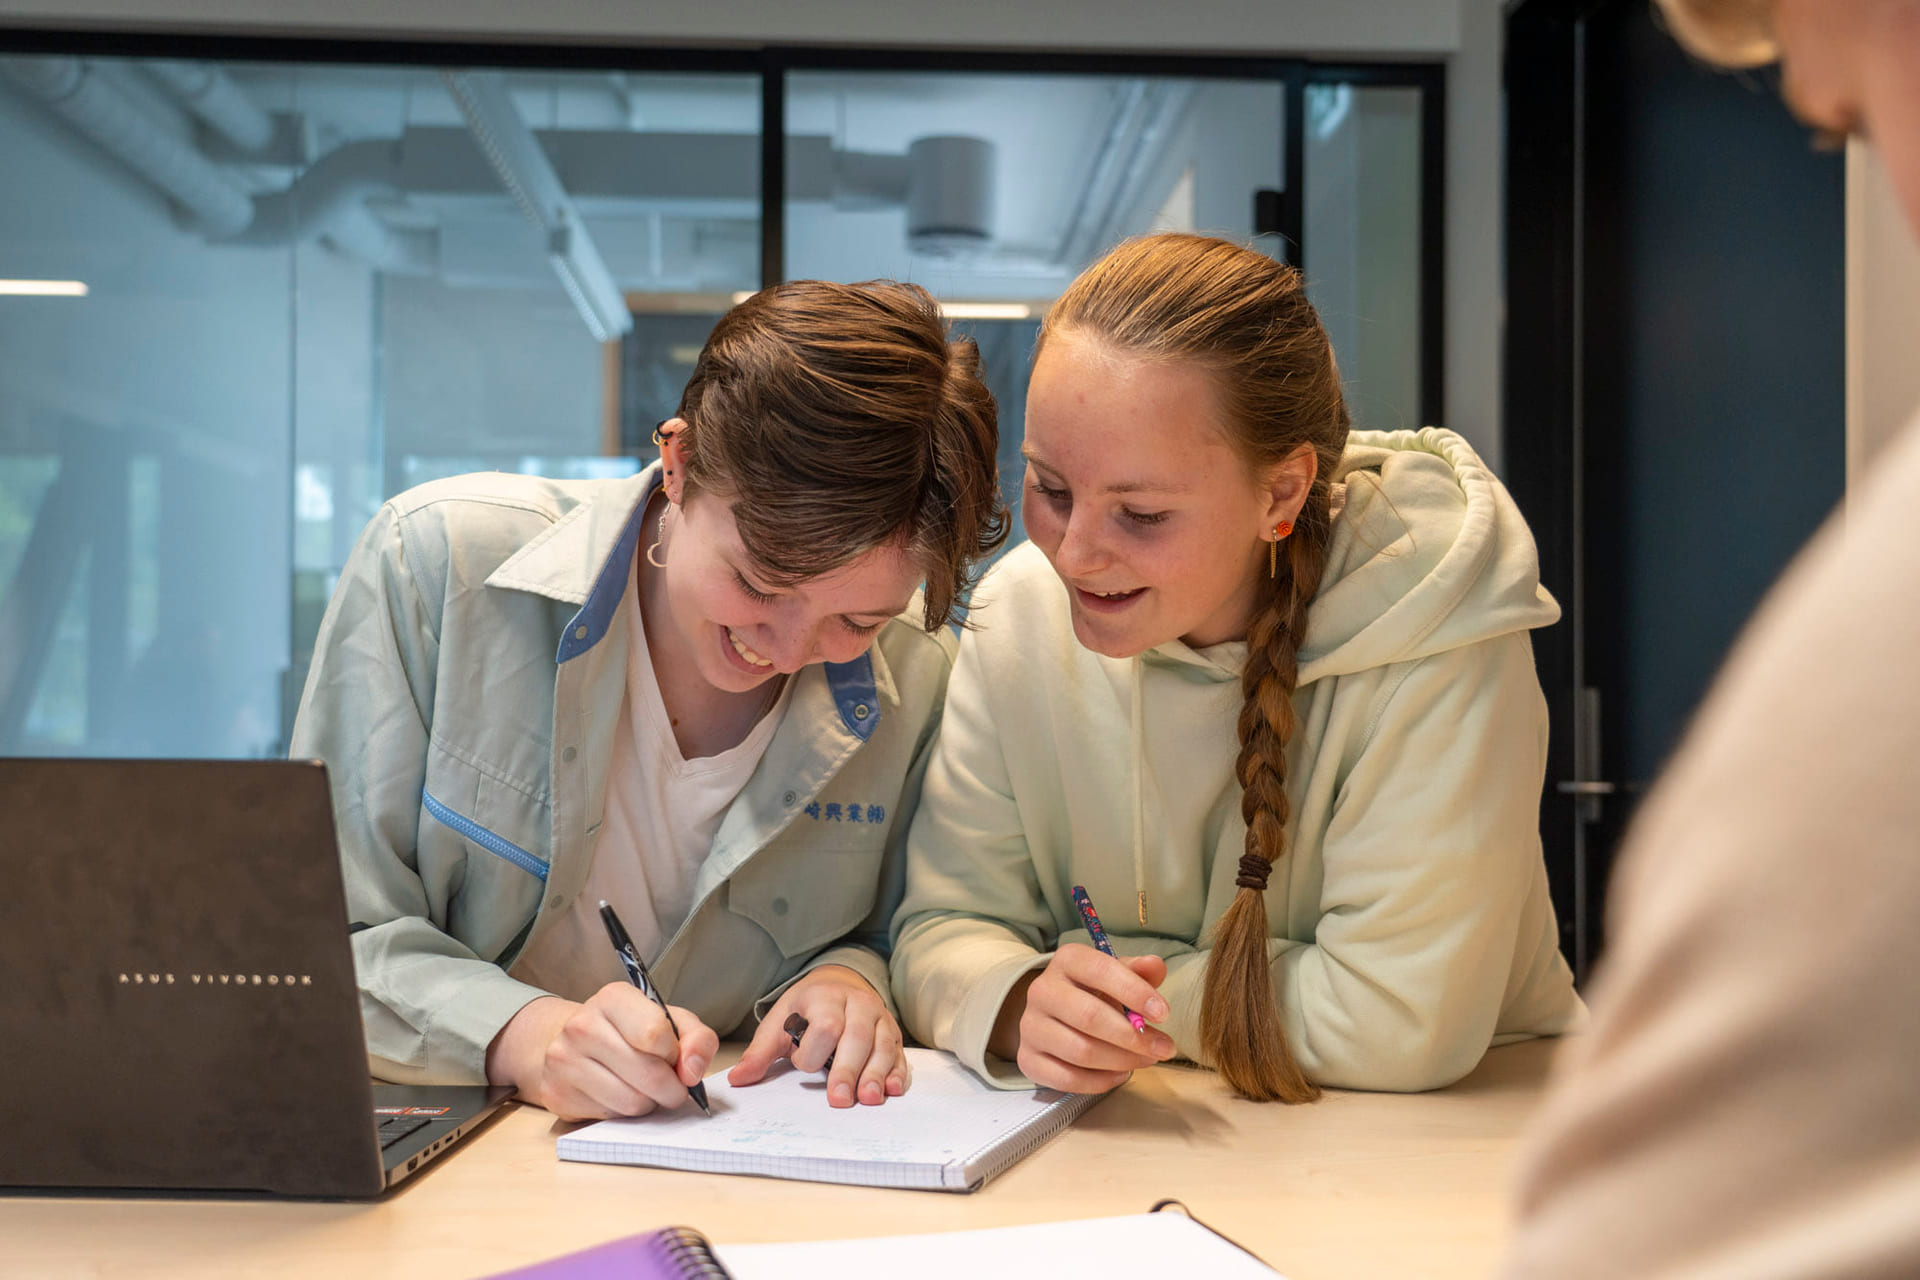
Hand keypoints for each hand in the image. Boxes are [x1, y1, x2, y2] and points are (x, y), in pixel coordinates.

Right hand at [485, 987, 717, 1121]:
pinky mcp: (559, 1095)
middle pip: (649, 1074)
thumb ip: (697, 1038)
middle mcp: (582, 1025)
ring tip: (644, 1087)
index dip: (676, 1054)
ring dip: (650, 1102)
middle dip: (672, 1088)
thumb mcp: (671, 1021)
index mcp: (613, 998)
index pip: (654, 1033)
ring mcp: (565, 1062)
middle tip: (672, 1085)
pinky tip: (620, 1094)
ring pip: (632, 1102)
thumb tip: (693, 1070)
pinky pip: (611, 1117)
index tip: (676, 1057)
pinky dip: (625, 1113)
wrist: (575, 1043)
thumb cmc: (631, 1031)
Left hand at [728, 965, 910, 1107]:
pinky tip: (892, 1090)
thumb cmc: (807, 1008)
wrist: (839, 982)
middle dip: (848, 1070)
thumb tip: (738, 1079)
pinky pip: (899, 1053)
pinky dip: (898, 1073)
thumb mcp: (780, 1021)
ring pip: (883, 1046)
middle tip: (839, 1100)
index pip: (825, 1026)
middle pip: (857, 1037)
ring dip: (876, 1075)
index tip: (801, 1064)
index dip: (813, 1051)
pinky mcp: (894, 1034)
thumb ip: (761, 1051)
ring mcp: (879, 1018)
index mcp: (825, 998)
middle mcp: (857, 1004)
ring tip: (868, 1099)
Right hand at [1004, 945, 1175, 1092]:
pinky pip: (1067, 1078)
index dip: (1134, 992)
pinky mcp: (1028, 1059)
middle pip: (1089, 1016)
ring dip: (1122, 1060)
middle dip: (1133, 1036)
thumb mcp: (1116, 974)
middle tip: (1163, 1048)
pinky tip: (1120, 1074)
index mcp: (1067, 961)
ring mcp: (1031, 1026)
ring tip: (1146, 1060)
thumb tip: (1155, 965)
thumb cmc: (1093, 992)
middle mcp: (1042, 990)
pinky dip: (1100, 1081)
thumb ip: (1138, 971)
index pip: (1100, 970)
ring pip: (1080, 1051)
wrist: (1052, 1013)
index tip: (1163, 1014)